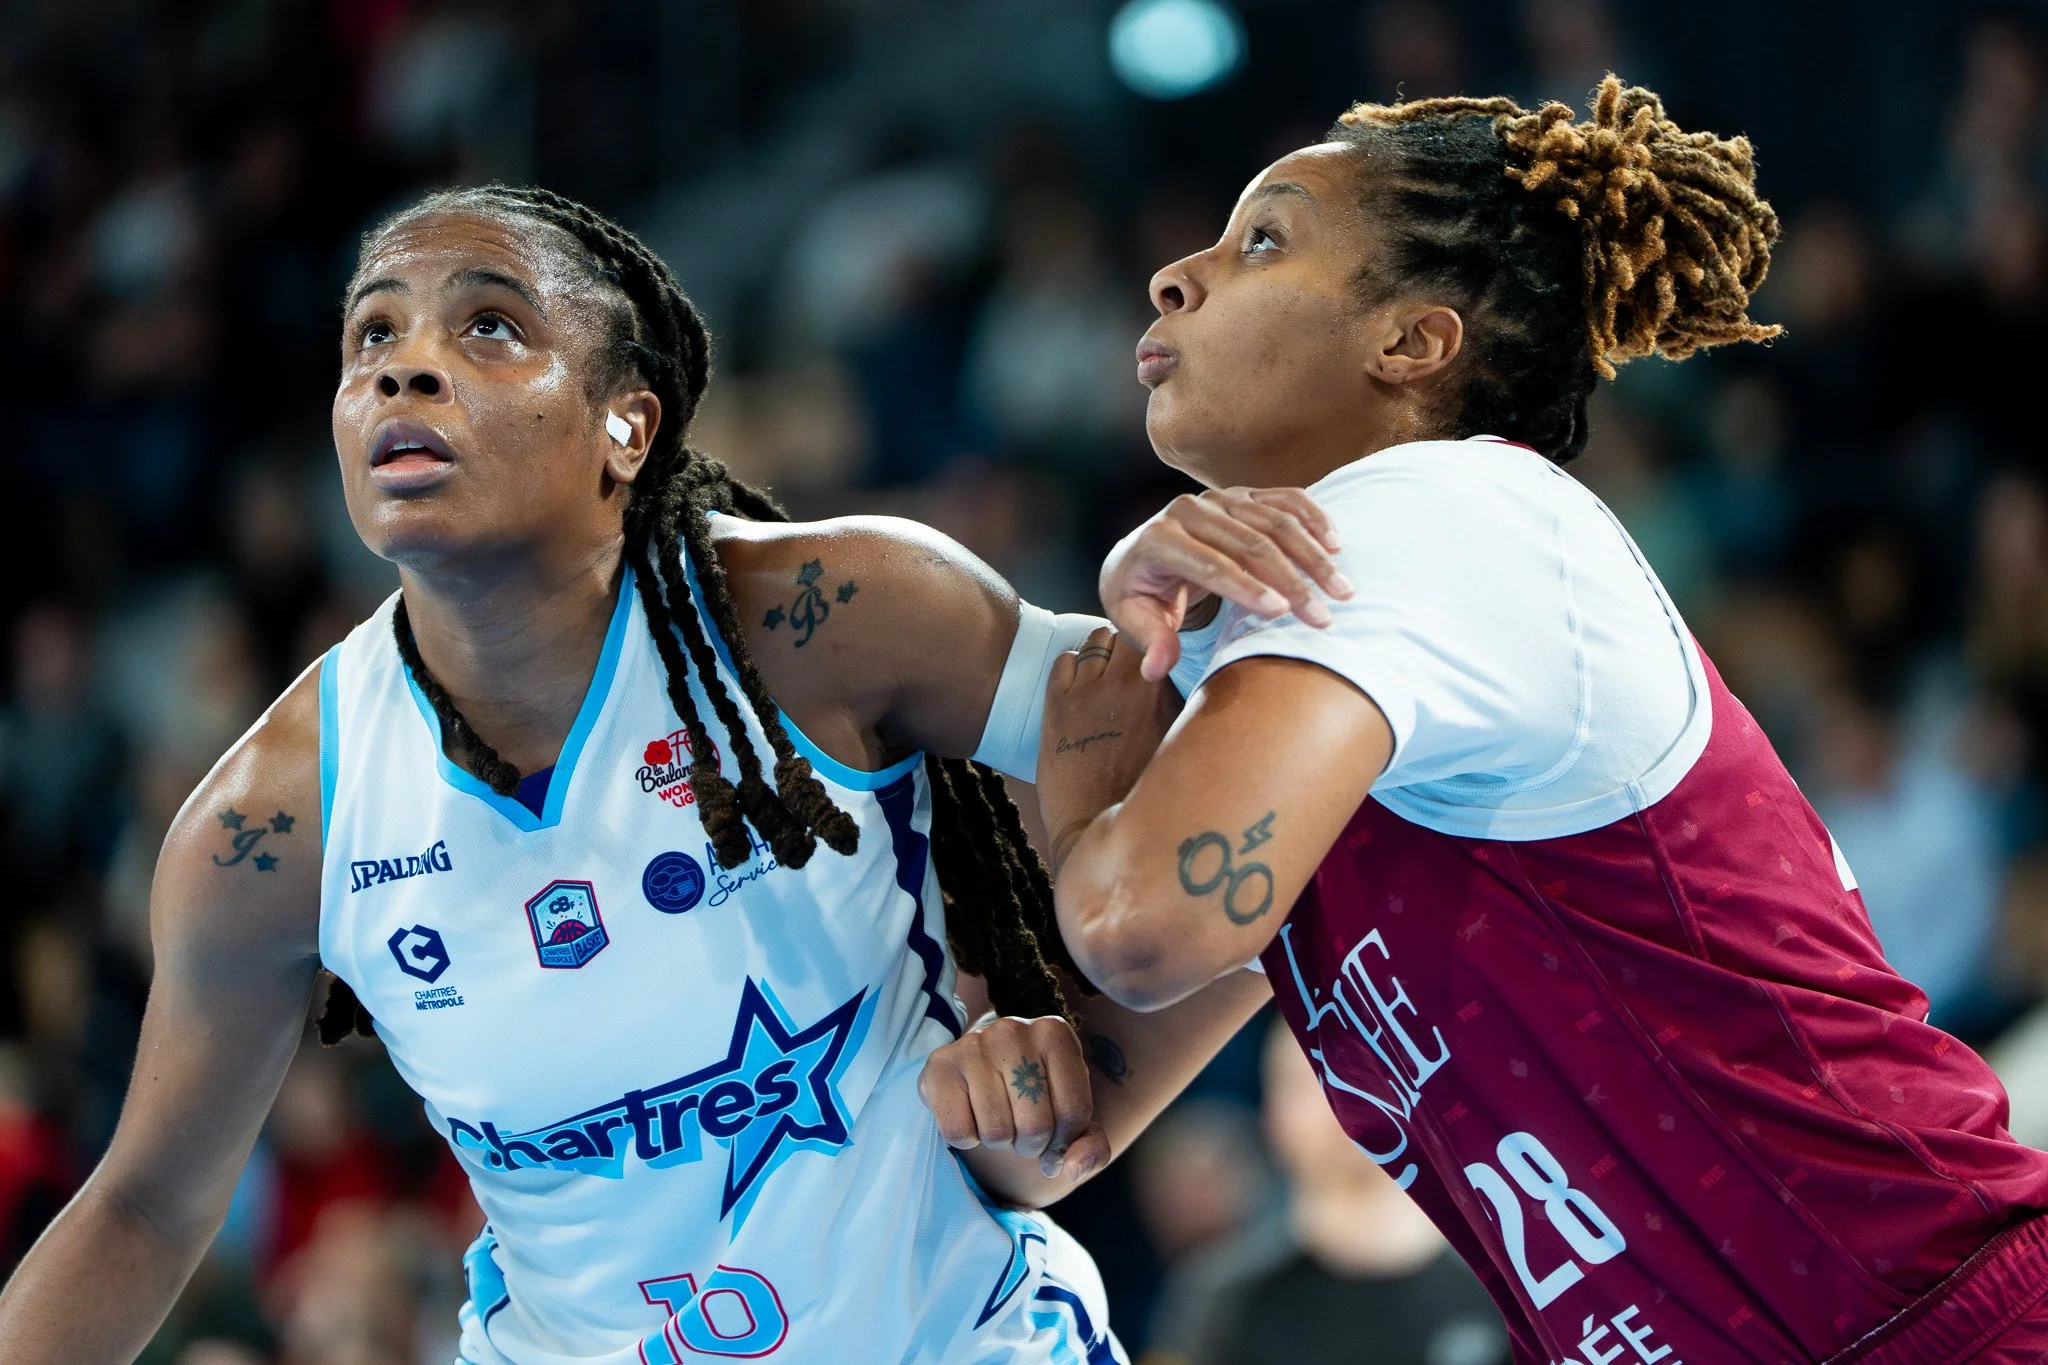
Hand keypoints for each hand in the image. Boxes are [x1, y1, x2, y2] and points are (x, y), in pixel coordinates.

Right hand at [919, 1014, 1108, 1179]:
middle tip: (1021, 1128)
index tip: (1054, 1135)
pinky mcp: (939, 1066)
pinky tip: (970, 1114)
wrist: (980, 1070)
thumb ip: (1091, 1146)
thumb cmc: (1034, 1094)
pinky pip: (959, 1133)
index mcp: (1055, 1034)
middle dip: (1031, 1144)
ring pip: (997, 1132)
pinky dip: (967, 1139)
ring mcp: (974, 1044)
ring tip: (997, 1117)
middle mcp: (1014, 1031)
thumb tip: (1073, 1168)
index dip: (1065, 1140)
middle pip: (1036, 1125)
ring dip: (999, 1141)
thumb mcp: (1071, 1114)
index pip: (1074, 1111)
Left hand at [1039, 627, 1181, 866]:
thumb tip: (1204, 686)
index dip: (1160, 648)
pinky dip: (1073, 666)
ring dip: (1102, 652)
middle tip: (1131, 666)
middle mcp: (1126, 683)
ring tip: (1106, 676)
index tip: (1158, 659)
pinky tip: (1080, 688)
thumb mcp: (1179, 747)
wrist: (1092, 822)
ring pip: (1096, 638)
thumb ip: (1188, 710)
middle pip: (1129, 632)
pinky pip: (1065, 659)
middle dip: (1131, 645)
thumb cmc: (1141, 791)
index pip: (1162, 642)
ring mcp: (1088, 690)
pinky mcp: (1057, 701)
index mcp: (1161, 693)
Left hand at [1100, 488, 1352, 680]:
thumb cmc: (1140, 593)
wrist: (1140, 554)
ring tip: (1343, 591)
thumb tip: (1158, 668)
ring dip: (1313, 556)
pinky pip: (1286, 499)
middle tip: (1323, 617)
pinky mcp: (1243, 495)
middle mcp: (1190, 510)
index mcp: (1160, 540)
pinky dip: (1314, 519)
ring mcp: (1220, 498)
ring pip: (1275, 522)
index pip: (1209, 564)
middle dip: (1291, 581)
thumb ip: (1150, 642)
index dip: (1246, 587)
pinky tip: (1337, 546)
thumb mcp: (1132, 620)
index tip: (1282, 612)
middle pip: (1250, 544)